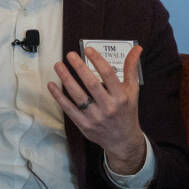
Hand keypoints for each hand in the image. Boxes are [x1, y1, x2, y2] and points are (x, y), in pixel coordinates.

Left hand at [48, 45, 146, 174]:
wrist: (123, 140)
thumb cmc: (127, 111)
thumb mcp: (132, 91)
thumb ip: (131, 68)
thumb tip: (136, 48)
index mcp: (121, 97)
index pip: (109, 74)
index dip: (98, 60)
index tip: (88, 50)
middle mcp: (108, 107)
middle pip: (91, 84)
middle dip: (79, 67)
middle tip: (70, 55)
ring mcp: (95, 117)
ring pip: (78, 95)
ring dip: (66, 79)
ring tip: (58, 66)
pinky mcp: (84, 125)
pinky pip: (69, 109)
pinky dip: (59, 97)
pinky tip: (52, 85)